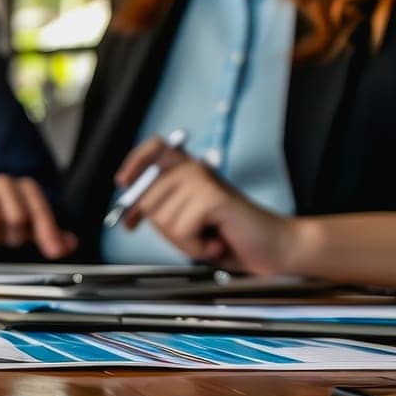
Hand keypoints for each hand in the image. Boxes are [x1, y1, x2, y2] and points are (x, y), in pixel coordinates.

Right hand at [0, 174, 76, 257]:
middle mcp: (5, 183)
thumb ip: (51, 236)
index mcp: (26, 188)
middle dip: (16, 237)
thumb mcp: (32, 226)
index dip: (47, 233)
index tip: (54, 253)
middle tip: (12, 242)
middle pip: (16, 217)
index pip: (39, 210)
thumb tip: (68, 245)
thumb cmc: (8, 217)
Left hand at [116, 139, 296, 272]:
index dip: (134, 162)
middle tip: (193, 236)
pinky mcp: (212, 197)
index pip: (154, 148)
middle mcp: (194, 170)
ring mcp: (202, 181)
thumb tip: (128, 210)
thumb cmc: (230, 236)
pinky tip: (216, 242)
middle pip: (145, 198)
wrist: (273, 247)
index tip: (123, 182)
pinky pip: (181, 230)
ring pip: (161, 219)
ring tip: (208, 238)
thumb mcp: (185, 224)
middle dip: (163, 229)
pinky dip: (195, 247)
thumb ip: (160, 211)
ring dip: (183, 241)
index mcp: (187, 171)